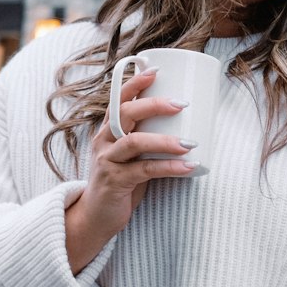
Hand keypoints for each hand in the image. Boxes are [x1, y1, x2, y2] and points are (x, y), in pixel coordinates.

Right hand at [64, 67, 195, 273]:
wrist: (95, 217)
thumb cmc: (120, 181)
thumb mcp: (130, 155)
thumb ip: (146, 138)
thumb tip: (186, 123)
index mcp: (107, 131)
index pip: (117, 99)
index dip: (134, 83)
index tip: (155, 70)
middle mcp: (103, 142)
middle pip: (125, 114)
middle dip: (153, 105)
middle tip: (181, 103)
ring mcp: (107, 161)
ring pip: (135, 142)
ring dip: (165, 140)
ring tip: (190, 142)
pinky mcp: (115, 182)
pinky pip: (144, 171)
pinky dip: (169, 167)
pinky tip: (188, 167)